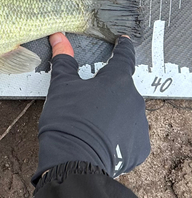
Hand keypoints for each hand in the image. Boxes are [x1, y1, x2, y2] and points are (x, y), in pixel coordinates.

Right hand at [31, 33, 149, 183]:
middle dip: (107, 89)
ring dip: (112, 111)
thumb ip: (63, 59)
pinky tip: (100, 137)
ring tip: (90, 121)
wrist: (74, 160)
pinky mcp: (139, 146)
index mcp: (117, 80)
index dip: (122, 47)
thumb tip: (59, 37)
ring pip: (126, 110)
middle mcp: (134, 99)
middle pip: (122, 87)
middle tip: (88, 97)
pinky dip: (117, 132)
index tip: (123, 42)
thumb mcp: (62, 85)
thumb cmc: (67, 120)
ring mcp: (139, 124)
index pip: (124, 57)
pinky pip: (129, 133)